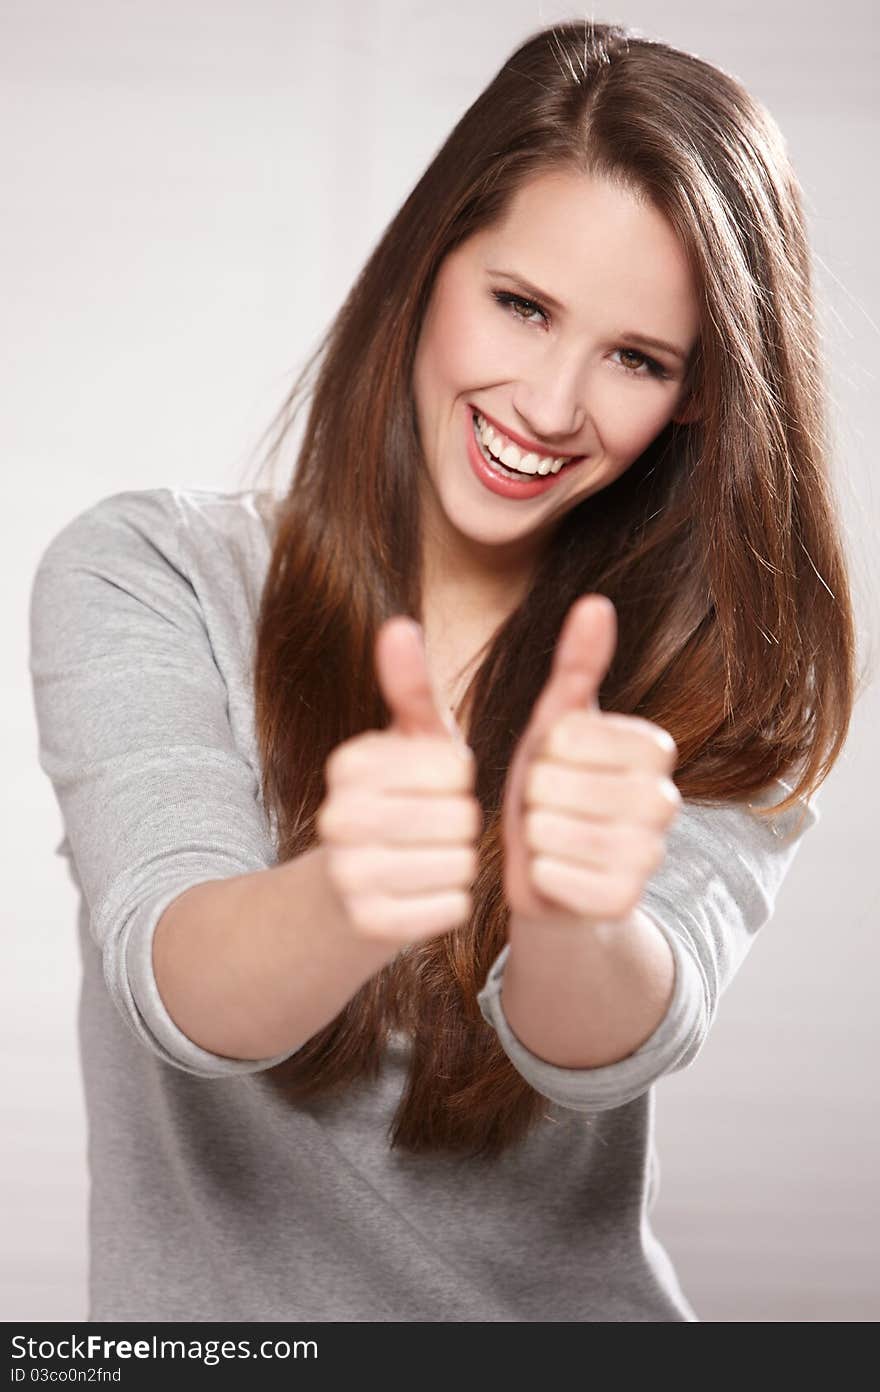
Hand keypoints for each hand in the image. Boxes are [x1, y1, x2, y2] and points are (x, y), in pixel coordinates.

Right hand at [317, 617, 481, 947]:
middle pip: (461, 816)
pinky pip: (452, 907)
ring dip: (459, 863)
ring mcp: (349, 874)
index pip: (456, 766)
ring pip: (460, 863)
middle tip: (435, 830)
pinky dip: (451, 902)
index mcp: (349, 764)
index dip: (459, 780)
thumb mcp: (402, 744)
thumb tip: (399, 624)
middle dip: (463, 824)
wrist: (340, 895)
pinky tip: (424, 893)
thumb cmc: (392, 804)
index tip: (432, 788)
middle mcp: (338, 815)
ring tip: (429, 859)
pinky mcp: (369, 925)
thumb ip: (409, 687)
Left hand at [501, 594, 680, 924]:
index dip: (541, 751)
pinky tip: (553, 873)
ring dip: (533, 835)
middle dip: (532, 795)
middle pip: (557, 785)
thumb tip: (596, 601)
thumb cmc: (550, 787)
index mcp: (654, 748)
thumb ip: (577, 666)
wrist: (551, 871)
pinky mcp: (625, 903)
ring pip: (554, 832)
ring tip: (548, 835)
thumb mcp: (557, 722)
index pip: (568, 736)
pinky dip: (540, 875)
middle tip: (545, 806)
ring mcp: (652, 856)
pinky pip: (557, 879)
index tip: (552, 764)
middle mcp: (667, 801)